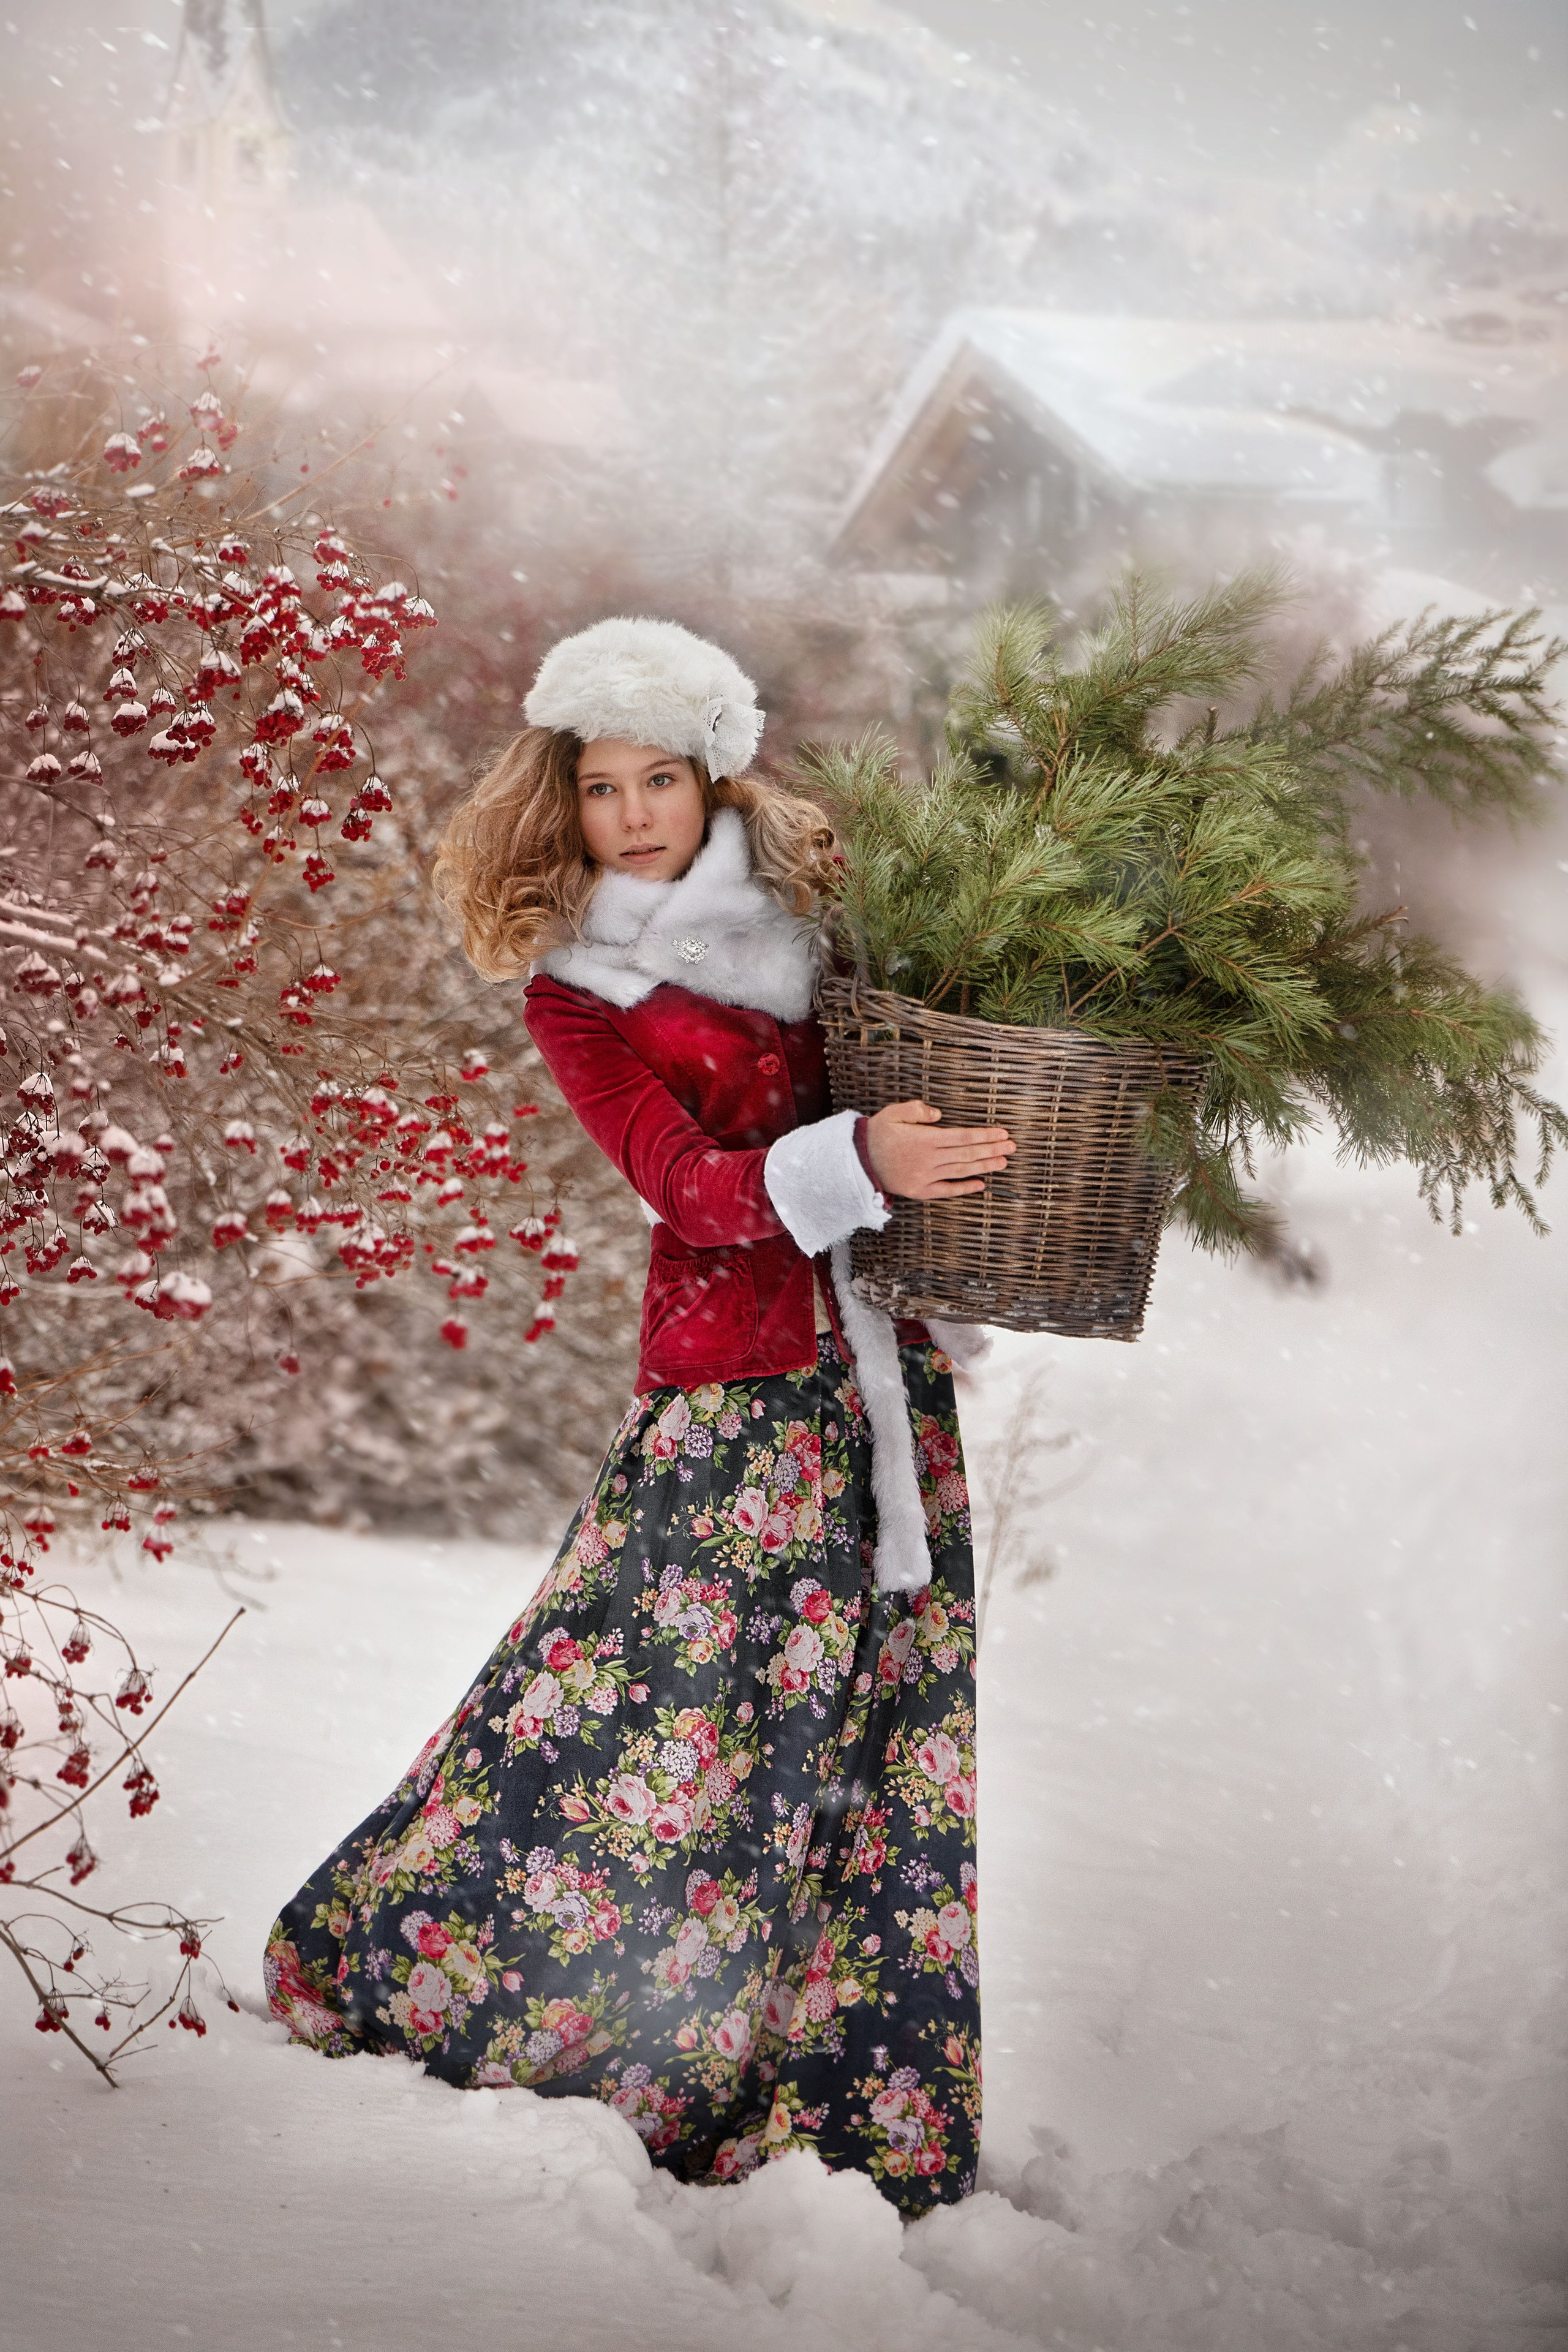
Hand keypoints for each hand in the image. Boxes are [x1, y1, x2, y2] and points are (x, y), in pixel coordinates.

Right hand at [865, 1100, 1015, 1200]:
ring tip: (1003, 1162)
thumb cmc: (877, 1134)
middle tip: (1012, 1147)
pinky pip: (946, 1191)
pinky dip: (964, 1188)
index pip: (961, 1137)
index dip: (984, 1135)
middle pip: (966, 1154)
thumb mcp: (893, 1113)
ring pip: (960, 1171)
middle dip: (991, 1149)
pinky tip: (980, 1184)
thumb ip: (916, 1111)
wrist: (857, 1162)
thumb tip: (938, 1114)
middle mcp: (928, 1159)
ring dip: (984, 1166)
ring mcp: (925, 1177)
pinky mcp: (919, 1191)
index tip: (1002, 1133)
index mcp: (924, 1139)